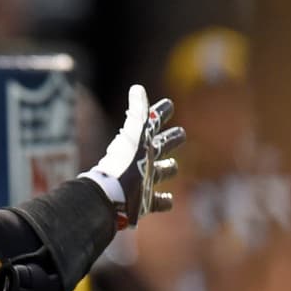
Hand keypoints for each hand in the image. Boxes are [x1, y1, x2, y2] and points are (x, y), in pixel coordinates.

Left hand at [83, 85, 185, 228]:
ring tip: (172, 166)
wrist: (110, 197)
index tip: (168, 104)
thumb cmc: (125, 164)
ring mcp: (143, 181)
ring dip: (167, 168)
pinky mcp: (144, 202)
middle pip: (160, 147)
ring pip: (160, 172)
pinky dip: (164, 200)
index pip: (153, 123)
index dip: (161, 113)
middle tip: (180, 133)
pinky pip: (157, 201)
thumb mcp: (135, 136)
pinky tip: (169, 199)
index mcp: (140, 143)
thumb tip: (137, 88)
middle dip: (169, 140)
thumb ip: (139, 113)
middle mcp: (141, 161)